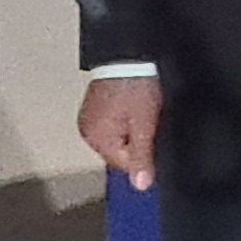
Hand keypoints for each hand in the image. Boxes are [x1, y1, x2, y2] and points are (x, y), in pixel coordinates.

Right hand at [79, 75, 161, 191]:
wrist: (128, 54)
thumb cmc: (135, 86)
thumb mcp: (144, 124)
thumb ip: (142, 155)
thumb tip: (141, 185)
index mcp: (97, 138)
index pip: (124, 165)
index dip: (144, 155)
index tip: (152, 135)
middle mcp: (88, 132)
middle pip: (120, 153)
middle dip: (137, 142)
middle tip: (147, 120)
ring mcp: (90, 119)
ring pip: (118, 139)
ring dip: (131, 131)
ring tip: (140, 110)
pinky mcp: (95, 108)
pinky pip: (114, 125)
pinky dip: (125, 121)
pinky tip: (133, 107)